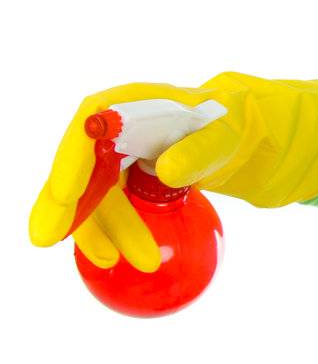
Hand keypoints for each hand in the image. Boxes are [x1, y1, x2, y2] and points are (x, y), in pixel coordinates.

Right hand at [29, 81, 216, 272]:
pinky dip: (105, 231)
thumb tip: (164, 172)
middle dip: (64, 206)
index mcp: (130, 103)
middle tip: (47, 240)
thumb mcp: (220, 136)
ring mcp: (109, 155)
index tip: (65, 193)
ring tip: (110, 261)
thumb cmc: (222, 126)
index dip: (71, 159)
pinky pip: (102, 207)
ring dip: (95, 229)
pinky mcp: (114, 179)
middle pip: (77, 167)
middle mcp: (110, 127)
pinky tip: (110, 255)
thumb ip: (197, 151)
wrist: (224, 135)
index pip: (90, 126)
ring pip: (89, 195)